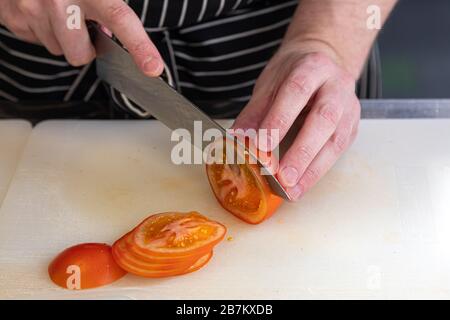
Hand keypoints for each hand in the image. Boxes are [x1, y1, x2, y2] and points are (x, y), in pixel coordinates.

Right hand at [0, 0, 162, 75]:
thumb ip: (108, 3)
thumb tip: (112, 33)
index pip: (120, 19)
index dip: (140, 46)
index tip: (153, 68)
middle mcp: (59, 0)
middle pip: (81, 55)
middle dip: (86, 47)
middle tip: (82, 24)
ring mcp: (32, 9)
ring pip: (59, 50)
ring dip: (63, 37)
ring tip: (58, 11)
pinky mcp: (13, 17)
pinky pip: (36, 41)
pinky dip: (42, 30)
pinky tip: (41, 10)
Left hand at [233, 43, 360, 200]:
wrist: (323, 66)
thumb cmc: (293, 75)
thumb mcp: (270, 84)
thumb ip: (255, 112)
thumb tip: (237, 139)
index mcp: (312, 68)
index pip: (296, 92)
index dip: (279, 119)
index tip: (262, 146)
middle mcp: (336, 86)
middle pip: (324, 118)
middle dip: (302, 151)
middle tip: (283, 177)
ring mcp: (349, 108)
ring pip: (336, 140)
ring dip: (313, 169)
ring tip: (292, 191)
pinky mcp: (352, 127)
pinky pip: (337, 152)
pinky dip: (318, 171)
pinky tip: (302, 185)